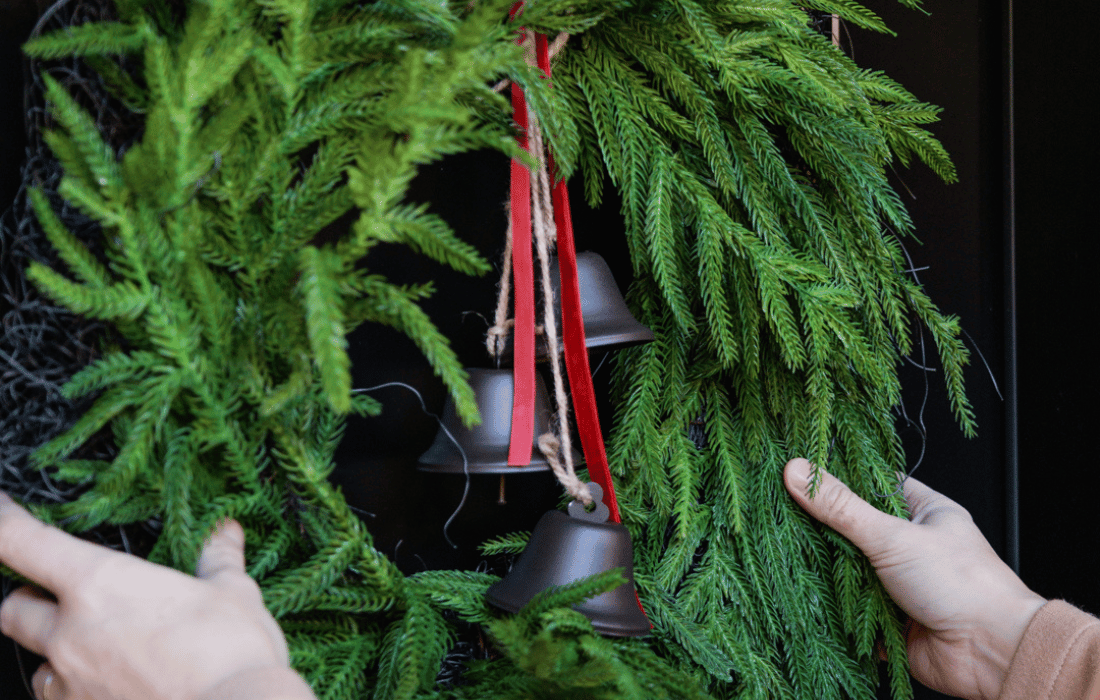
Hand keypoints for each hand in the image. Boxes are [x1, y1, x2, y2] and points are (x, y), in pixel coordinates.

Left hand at [0, 491, 310, 699]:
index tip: (3, 508)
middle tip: (62, 592)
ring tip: (98, 650)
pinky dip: (77, 689)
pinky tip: (114, 684)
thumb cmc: (232, 653)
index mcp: (101, 584)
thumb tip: (226, 534)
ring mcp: (70, 683)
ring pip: (36, 662)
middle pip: (12, 607)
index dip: (4, 520)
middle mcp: (70, 633)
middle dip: (30, 597)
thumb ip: (218, 561)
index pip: (22, 542)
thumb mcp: (233, 595)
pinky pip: (61, 698)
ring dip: (55, 651)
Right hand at [783, 458, 1045, 699]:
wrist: (992, 654)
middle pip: (857, 530)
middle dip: (825, 530)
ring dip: (829, 574)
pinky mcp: (892, 622)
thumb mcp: (893, 536)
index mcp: (925, 513)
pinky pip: (853, 613)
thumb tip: (796, 471)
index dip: (839, 478)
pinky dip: (835, 612)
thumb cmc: (961, 584)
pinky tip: (806, 600)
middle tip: (782, 516)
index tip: (800, 473)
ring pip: (852, 572)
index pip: (875, 484)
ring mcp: (902, 585)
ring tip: (787, 557)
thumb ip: (841, 508)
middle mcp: (914, 547)